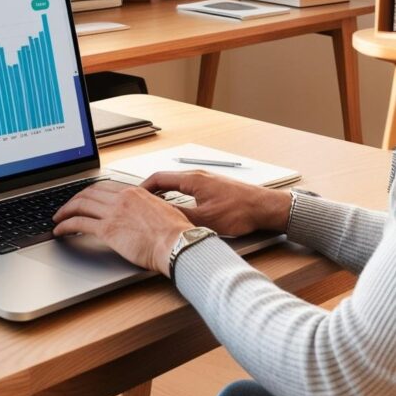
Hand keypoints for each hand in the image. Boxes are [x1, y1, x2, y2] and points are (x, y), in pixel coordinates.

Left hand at [52, 179, 192, 275]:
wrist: (177, 244)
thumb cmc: (174, 233)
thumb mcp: (161, 210)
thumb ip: (146, 207)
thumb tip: (141, 212)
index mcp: (134, 192)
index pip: (104, 186)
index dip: (89, 192)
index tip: (83, 198)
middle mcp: (121, 198)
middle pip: (88, 193)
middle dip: (73, 200)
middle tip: (65, 208)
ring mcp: (113, 213)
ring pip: (80, 205)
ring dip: (65, 211)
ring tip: (57, 219)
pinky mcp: (108, 230)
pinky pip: (78, 224)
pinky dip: (65, 226)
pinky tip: (60, 231)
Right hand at [142, 170, 291, 237]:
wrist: (265, 207)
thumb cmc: (240, 211)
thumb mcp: (206, 219)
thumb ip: (181, 217)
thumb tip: (161, 219)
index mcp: (193, 179)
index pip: (159, 178)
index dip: (142, 188)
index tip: (131, 196)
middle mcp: (197, 175)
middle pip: (165, 179)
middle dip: (150, 191)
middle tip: (137, 203)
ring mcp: (206, 180)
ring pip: (176, 184)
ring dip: (163, 193)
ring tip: (152, 207)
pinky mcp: (213, 187)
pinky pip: (186, 188)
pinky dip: (175, 195)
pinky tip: (176, 207)